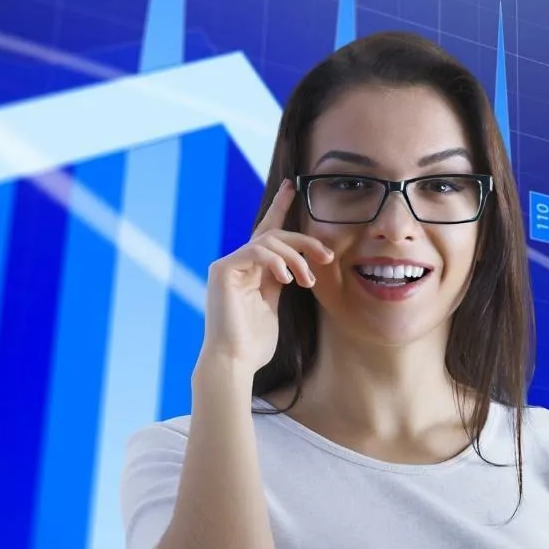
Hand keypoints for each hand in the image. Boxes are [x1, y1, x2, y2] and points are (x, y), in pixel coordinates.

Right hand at [199, 179, 334, 371]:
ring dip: (295, 257)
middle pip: (273, 234)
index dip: (279, 208)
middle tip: (326, 254)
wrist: (235, 362)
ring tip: (306, 280)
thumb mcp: (274, 307)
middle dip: (304, 240)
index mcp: (251, 271)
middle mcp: (238, 263)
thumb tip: (300, 265)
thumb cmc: (254, 343)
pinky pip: (255, 250)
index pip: (267, 233)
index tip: (292, 187)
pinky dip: (275, 261)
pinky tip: (287, 279)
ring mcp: (227, 265)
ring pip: (267, 240)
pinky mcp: (222, 270)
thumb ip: (281, 282)